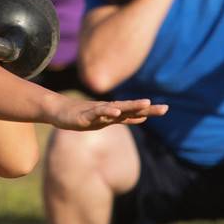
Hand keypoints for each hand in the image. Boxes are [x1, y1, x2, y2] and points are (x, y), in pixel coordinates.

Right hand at [49, 97, 167, 130]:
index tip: (166, 109)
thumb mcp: (107, 119)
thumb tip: (144, 117)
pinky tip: (117, 113)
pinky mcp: (84, 117)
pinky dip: (108, 113)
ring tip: (145, 104)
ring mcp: (96, 113)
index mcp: (114, 113)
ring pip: (116, 109)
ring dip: (131, 106)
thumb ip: (125, 118)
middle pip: (130, 109)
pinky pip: (98, 114)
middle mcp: (108, 110)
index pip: (135, 112)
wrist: (58, 110)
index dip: (150, 111)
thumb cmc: (83, 114)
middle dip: (147, 108)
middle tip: (165, 108)